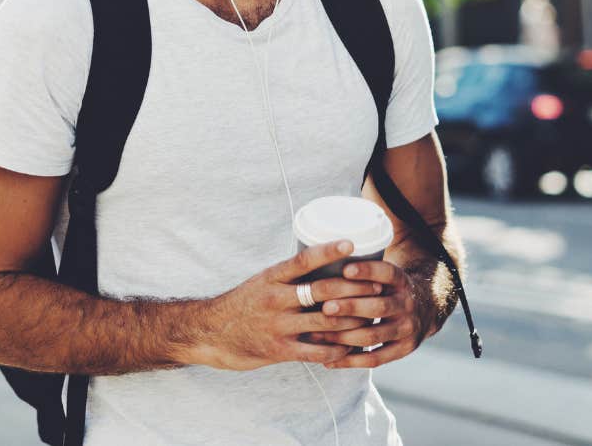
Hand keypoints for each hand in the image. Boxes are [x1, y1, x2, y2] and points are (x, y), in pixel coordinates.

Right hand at [192, 240, 383, 371]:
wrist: (213, 332)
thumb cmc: (245, 303)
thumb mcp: (263, 281)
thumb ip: (290, 276)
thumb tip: (325, 263)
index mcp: (272, 277)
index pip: (303, 259)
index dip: (328, 250)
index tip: (351, 242)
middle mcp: (276, 299)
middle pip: (322, 290)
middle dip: (354, 288)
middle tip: (378, 286)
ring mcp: (279, 325)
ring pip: (325, 320)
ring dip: (353, 319)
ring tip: (375, 316)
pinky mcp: (280, 350)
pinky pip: (317, 350)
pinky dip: (339, 348)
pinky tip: (353, 346)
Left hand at [306, 260, 425, 368]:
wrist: (426, 307)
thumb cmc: (390, 283)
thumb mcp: (386, 267)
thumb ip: (366, 255)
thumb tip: (346, 222)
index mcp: (401, 279)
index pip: (386, 272)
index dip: (367, 271)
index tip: (345, 268)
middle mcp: (406, 303)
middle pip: (378, 307)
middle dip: (351, 307)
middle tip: (325, 307)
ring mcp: (406, 329)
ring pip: (374, 334)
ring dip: (345, 336)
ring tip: (319, 334)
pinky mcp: (403, 349)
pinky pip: (376, 359)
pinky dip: (351, 361)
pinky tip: (329, 360)